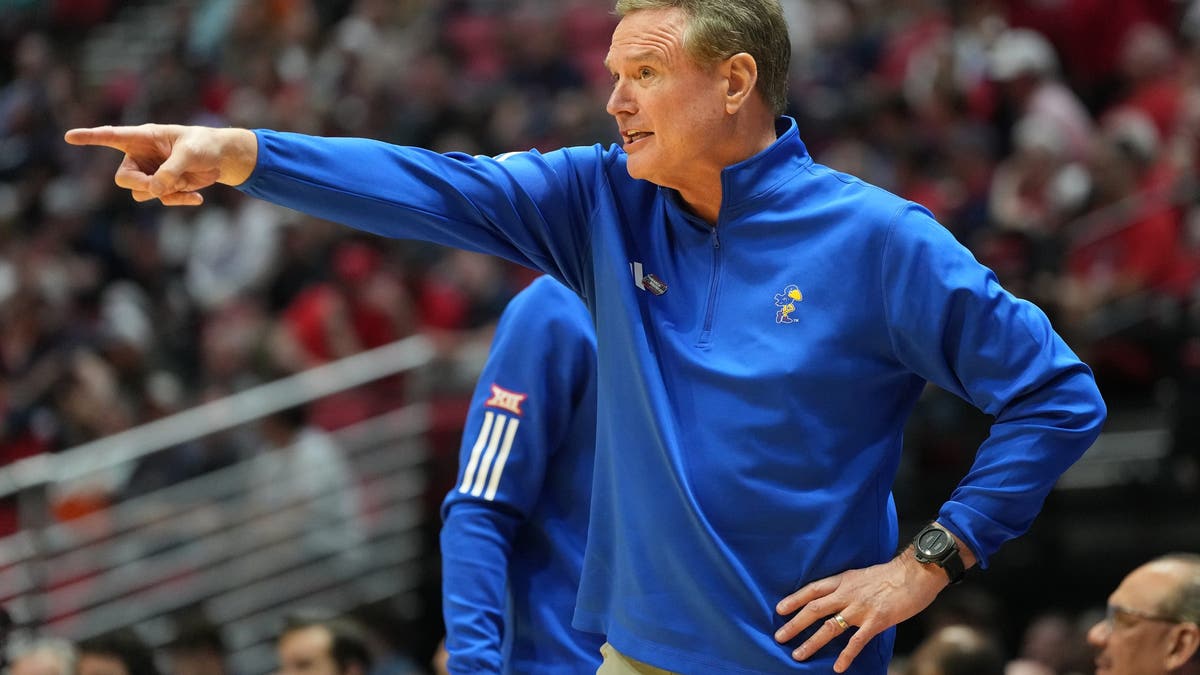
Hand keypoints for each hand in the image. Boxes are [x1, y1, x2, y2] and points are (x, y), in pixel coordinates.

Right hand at [64, 124, 257, 205]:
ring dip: (163, 192)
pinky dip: (179, 200)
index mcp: (143, 137)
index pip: (111, 136)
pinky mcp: (162, 187)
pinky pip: (161, 200)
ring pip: (142, 193)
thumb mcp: (190, 154)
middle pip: (124, 178)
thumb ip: (171, 170)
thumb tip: (154, 191)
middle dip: (141, 185)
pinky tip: (197, 197)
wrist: (220, 159)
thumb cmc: (203, 146)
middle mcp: (140, 156)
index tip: (70, 136)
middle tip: (159, 185)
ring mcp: (150, 173)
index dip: (90, 137)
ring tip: (185, 181)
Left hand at [774, 549, 947, 672]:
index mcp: (843, 580)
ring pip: (829, 627)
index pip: (812, 589)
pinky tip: (838, 667)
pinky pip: (856, 641)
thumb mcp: (861, 575)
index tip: (779, 609)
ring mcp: (860, 608)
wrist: (915, 573)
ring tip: (797, 655)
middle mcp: (847, 594)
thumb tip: (835, 596)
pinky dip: (846, 655)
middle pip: (814, 609)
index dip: (794, 599)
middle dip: (794, 624)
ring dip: (811, 642)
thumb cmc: (891, 574)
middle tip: (779, 636)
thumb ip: (847, 586)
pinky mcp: (876, 621)